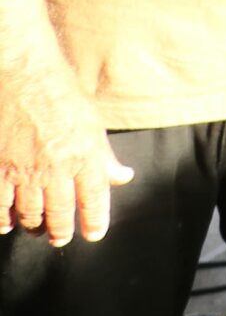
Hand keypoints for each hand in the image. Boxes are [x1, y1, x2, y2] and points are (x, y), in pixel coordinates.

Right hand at [0, 70, 130, 244]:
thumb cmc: (64, 95)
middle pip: (60, 213)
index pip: (94, 200)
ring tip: (39, 230)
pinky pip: (0, 204)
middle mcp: (57, 168)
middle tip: (61, 238)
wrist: (27, 77)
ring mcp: (26, 170)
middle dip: (61, 230)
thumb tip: (123, 177)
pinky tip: (7, 222)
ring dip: (35, 225)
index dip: (94, 221)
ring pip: (31, 212)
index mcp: (86, 156)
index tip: (94, 234)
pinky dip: (4, 218)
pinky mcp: (0, 168)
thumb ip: (105, 156)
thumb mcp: (94, 124)